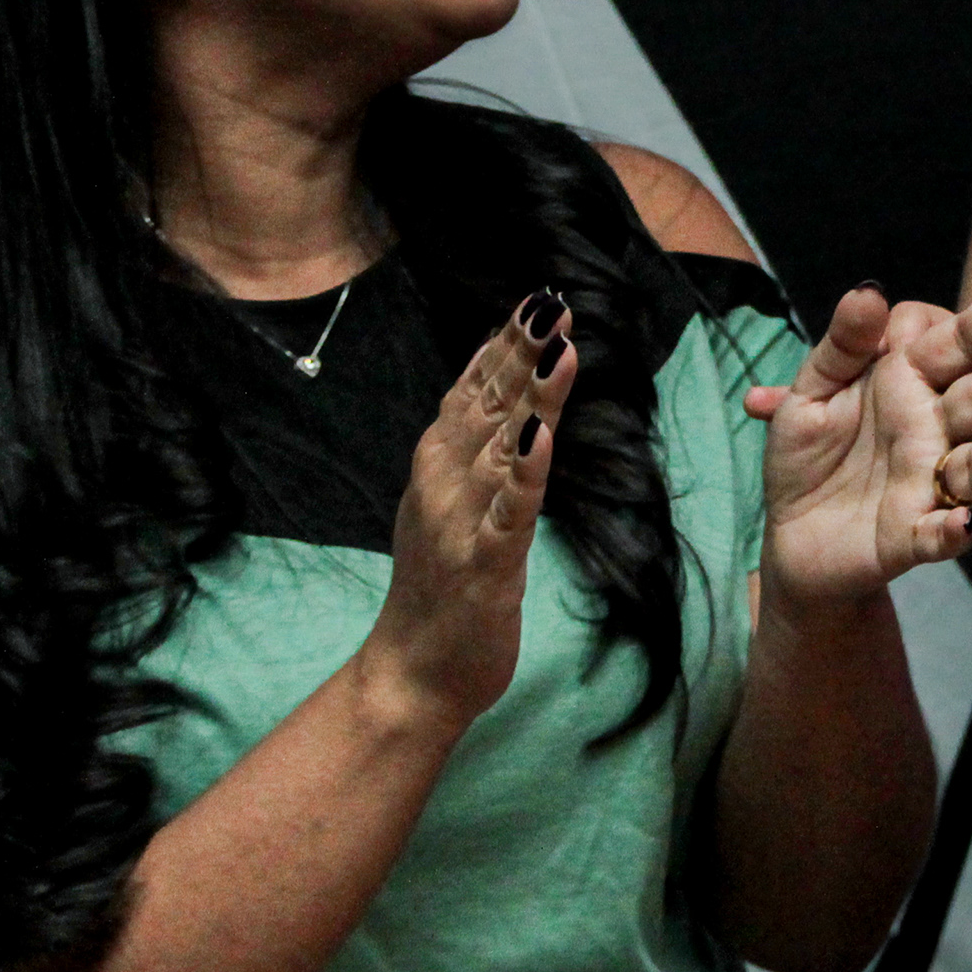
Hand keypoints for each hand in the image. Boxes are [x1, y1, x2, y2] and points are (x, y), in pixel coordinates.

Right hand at [362, 285, 571, 731]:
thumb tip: (505, 392)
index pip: (474, 391)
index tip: (537, 298)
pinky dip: (524, 477)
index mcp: (439, 464)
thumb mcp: (454, 501)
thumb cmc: (440, 584)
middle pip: (488, 407)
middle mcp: (443, 483)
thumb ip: (476, 448)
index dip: (505, 345)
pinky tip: (541, 442)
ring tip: (559, 350)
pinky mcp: (483, 567)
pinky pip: (508, 516)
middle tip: (550, 301)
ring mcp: (461, 523)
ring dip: (532, 399)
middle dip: (520, 353)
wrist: (411, 674)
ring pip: (502, 449)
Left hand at [744, 285, 971, 607]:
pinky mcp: (912, 537)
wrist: (791, 532)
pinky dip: (954, 531)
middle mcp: (932, 431)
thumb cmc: (808, 452)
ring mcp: (928, 484)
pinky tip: (965, 524)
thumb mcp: (813, 390)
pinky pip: (940, 535)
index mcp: (911, 384)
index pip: (955, 347)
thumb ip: (843, 344)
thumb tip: (869, 291)